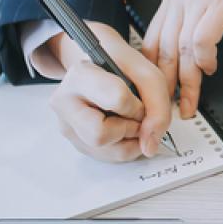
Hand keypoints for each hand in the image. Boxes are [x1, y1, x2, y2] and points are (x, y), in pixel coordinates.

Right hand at [44, 21, 172, 161]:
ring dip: (129, 140)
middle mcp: (64, 102)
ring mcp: (66, 124)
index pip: (116, 99)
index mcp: (80, 75)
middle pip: (99, 134)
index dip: (137, 106)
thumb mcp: (149, 74)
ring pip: (103, 150)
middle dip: (128, 129)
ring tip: (130, 120)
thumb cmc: (122, 67)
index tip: (140, 101)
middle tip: (135, 115)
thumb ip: (158, 107)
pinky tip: (125, 130)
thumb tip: (150, 146)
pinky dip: (124, 148)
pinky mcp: (74, 141)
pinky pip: (105, 157)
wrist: (101, 66)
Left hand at [142, 0, 222, 116]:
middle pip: (163, 50)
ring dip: (186, 81)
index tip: (158, 93)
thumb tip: (186, 53)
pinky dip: (204, 60)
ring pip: (182, 50)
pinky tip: (211, 69)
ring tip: (191, 100)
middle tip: (170, 108)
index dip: (152, 72)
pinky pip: (202, 41)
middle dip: (165, 85)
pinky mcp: (218, 6)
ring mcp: (198, 1)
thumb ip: (192, 19)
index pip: (151, 41)